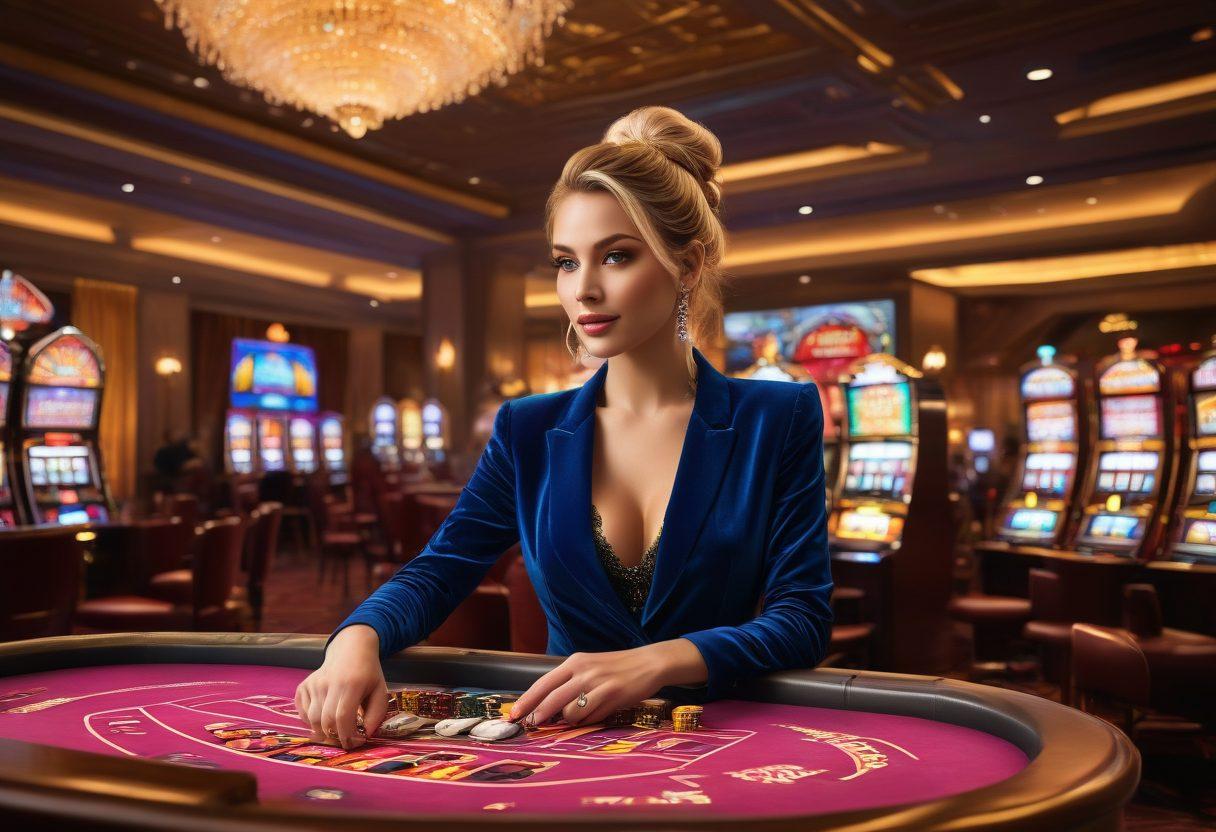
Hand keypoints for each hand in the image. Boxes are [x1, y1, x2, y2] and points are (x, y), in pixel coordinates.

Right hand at [294, 625, 387, 749]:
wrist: (351, 650)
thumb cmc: (368, 674)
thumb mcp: (380, 691)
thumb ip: (376, 715)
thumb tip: (364, 736)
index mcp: (351, 683)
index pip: (343, 717)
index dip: (348, 735)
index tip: (356, 742)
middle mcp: (329, 683)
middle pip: (326, 721)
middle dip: (336, 737)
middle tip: (345, 740)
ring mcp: (313, 684)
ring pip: (313, 720)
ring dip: (324, 732)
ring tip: (336, 730)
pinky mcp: (303, 686)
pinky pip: (303, 713)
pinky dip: (312, 722)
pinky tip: (325, 717)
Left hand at [507, 646, 667, 727]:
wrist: (649, 663)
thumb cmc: (616, 668)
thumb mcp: (589, 667)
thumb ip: (569, 683)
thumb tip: (547, 707)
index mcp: (574, 662)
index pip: (543, 683)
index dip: (527, 701)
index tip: (514, 715)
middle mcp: (583, 670)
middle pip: (551, 699)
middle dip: (539, 716)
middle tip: (533, 726)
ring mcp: (597, 682)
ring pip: (570, 712)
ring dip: (572, 720)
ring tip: (584, 714)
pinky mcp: (612, 694)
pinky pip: (590, 716)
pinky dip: (590, 720)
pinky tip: (599, 712)